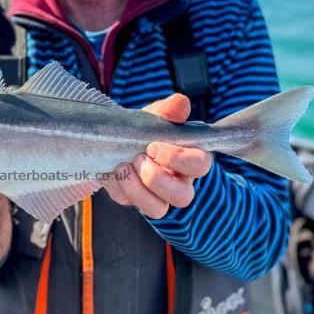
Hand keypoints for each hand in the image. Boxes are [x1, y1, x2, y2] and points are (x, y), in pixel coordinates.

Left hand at [103, 93, 211, 218]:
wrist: (115, 138)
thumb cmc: (144, 130)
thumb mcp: (154, 117)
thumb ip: (168, 110)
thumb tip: (181, 103)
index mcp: (189, 159)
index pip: (200, 165)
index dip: (179, 158)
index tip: (153, 145)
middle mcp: (178, 183)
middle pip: (183, 197)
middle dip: (157, 178)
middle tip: (139, 158)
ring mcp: (158, 196)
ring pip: (158, 210)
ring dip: (138, 189)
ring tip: (124, 166)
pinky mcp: (136, 201)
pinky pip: (131, 204)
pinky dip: (121, 188)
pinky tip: (113, 172)